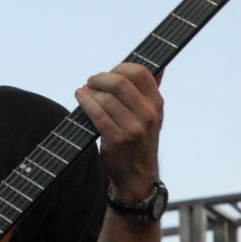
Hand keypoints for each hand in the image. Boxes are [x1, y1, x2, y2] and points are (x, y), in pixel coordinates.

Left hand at [75, 62, 162, 201]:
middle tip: (91, 81)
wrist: (138, 175)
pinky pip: (97, 113)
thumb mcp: (153, 115)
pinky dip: (85, 102)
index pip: (140, 72)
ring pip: (105, 98)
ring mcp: (133, 128)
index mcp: (156, 103)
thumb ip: (152, 91)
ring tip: (84, 92)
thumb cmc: (140, 139)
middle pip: (119, 82)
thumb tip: (161, 66)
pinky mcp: (116, 139)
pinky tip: (81, 98)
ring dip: (89, 92)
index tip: (109, 73)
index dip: (119, 67)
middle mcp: (148, 114)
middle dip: (100, 78)